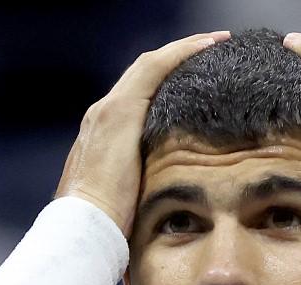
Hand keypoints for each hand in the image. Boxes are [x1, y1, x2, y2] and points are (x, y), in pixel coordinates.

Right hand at [55, 31, 230, 236]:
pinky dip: (180, 53)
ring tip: (215, 41)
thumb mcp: (131, 199)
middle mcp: (103, 114)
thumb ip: (147, 185)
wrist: (84, 227)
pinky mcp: (119, 112)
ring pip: (150, 65)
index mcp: (104, 134)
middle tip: (212, 47)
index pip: (140, 94)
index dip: (169, 78)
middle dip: (177, 57)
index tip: (198, 74)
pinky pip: (154, 68)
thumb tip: (174, 194)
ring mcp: (109, 110)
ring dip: (184, 50)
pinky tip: (207, 46)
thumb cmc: (109, 226)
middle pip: (144, 73)